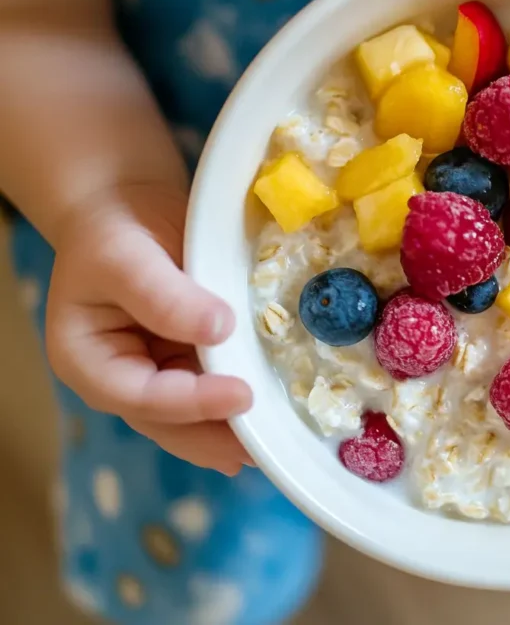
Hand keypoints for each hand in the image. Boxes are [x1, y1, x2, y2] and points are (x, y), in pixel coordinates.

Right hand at [45, 184, 253, 473]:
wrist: (126, 206)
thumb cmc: (113, 230)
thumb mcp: (125, 256)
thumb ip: (165, 296)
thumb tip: (220, 329)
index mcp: (88, 362)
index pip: (142, 397)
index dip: (193, 403)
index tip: (242, 395)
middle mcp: (120, 380)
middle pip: (170, 423)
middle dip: (218, 437)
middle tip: (267, 449)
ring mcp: (157, 375)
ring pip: (195, 419)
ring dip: (234, 433)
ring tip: (277, 447)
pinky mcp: (190, 363)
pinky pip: (216, 390)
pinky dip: (242, 407)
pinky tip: (275, 421)